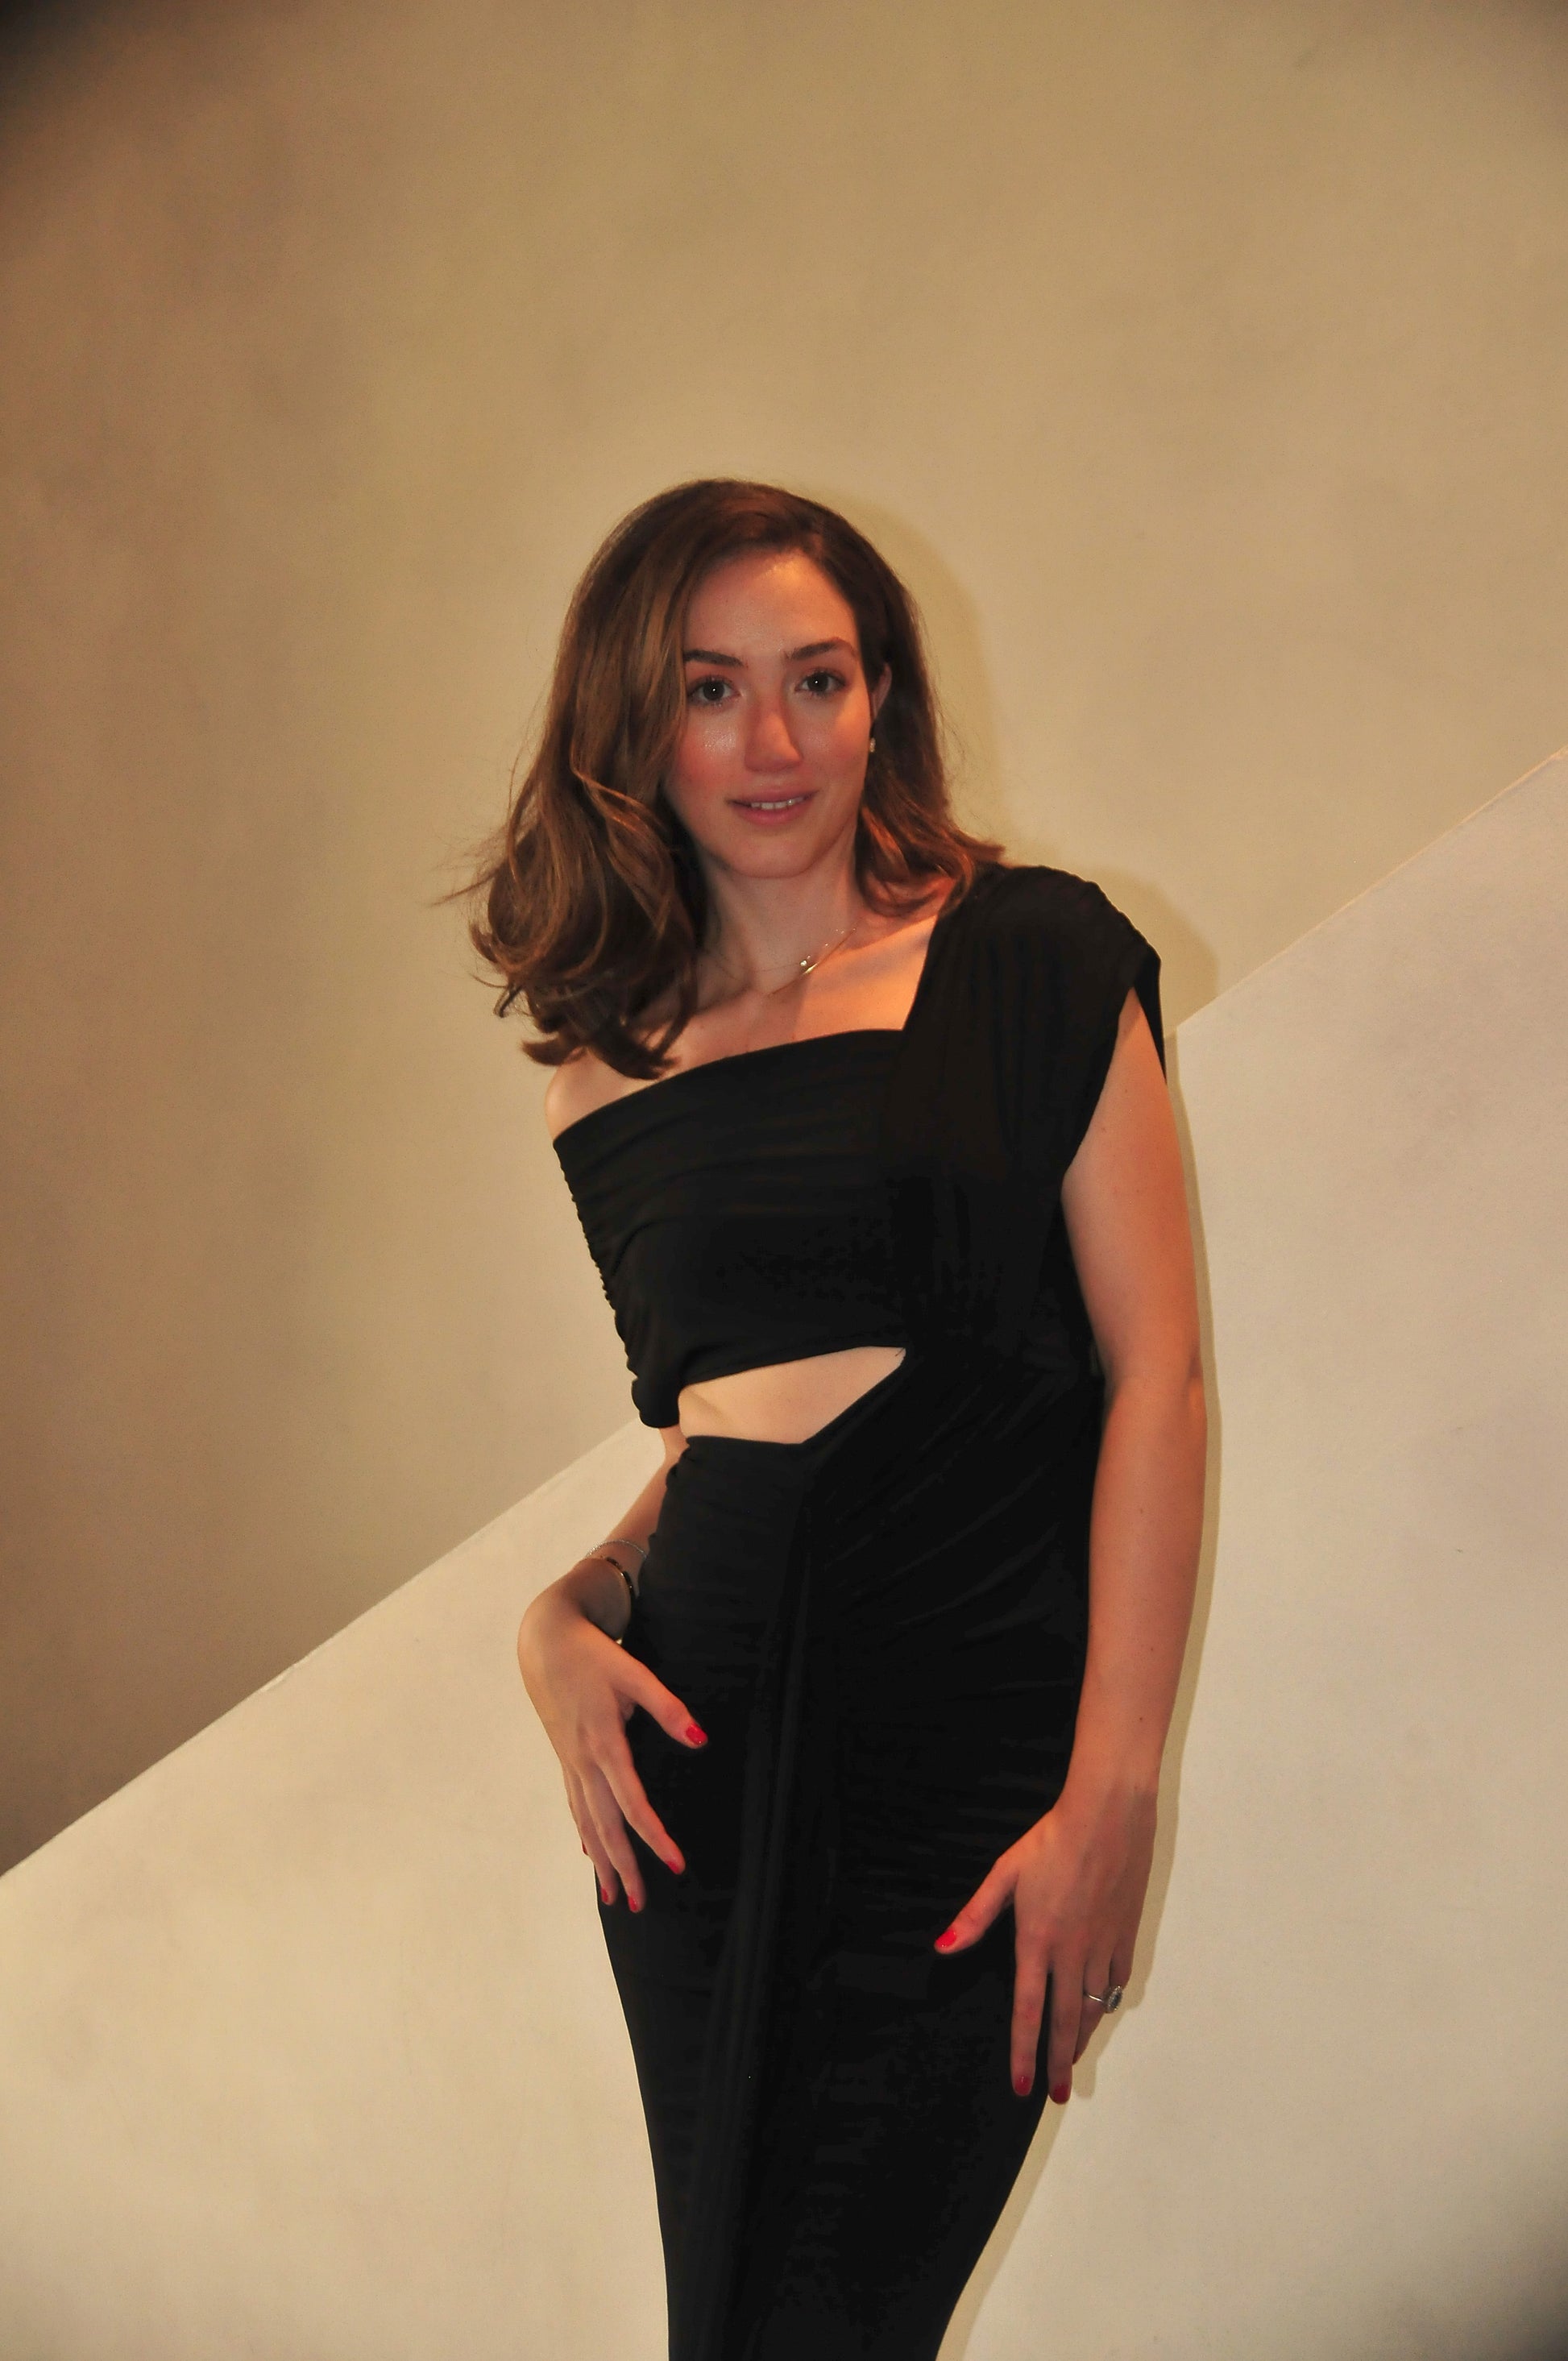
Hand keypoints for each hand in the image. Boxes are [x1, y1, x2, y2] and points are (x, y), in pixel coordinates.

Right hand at [517, 1588, 707, 1912]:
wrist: (544, 1642)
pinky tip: (591, 1853)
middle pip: (605, 1825)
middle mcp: (583, 1761)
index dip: (654, 1837)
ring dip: (601, 1860)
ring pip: (586, 1821)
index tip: (674, 1865)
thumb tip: (699, 1740)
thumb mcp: (633, 1673)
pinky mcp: (565, 1757)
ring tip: (613, 1896)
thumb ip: (667, 1707)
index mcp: (603, 1743)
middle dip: (623, 1866)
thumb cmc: (593, 1655)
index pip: (632, 1803)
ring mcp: (570, 1762)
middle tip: (639, 1904)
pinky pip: (575, 1805)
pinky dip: (584, 1833)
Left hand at [932, 1780, 1156, 2101]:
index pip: (1028, 2010)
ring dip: (1082, 2039)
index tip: (1022, 2086)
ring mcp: (1102, 1946)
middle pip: (1065, 2021)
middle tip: (1058, 2096)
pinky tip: (1101, 2009)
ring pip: (1093, 2007)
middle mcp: (1072, 1953)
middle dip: (1058, 2064)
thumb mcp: (1005, 1873)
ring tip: (1073, 2061)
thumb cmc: (1051, 1841)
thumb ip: (976, 1915)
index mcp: (1038, 1941)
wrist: (1107, 1817)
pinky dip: (1107, 2002)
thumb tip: (943, 1947)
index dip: (1024, 2053)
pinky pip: (1116, 1981)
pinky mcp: (1125, 1935)